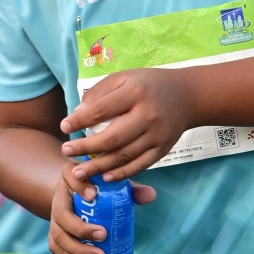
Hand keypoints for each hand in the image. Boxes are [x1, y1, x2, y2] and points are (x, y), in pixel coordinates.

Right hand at [48, 165, 155, 253]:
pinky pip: (55, 247)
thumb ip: (131, 189)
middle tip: (103, 235)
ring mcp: (54, 217)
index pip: (70, 175)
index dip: (79, 186)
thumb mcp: (113, 184)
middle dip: (81, 228)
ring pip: (58, 234)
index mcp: (71, 176)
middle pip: (61, 213)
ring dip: (77, 248)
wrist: (77, 194)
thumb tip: (149, 196)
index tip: (94, 195)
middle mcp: (58, 196)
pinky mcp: (54, 233)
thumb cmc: (98, 187)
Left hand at [60, 69, 196, 180]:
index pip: (101, 110)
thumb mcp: (124, 77)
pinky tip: (105, 177)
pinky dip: (121, 174)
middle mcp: (147, 115)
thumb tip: (77, 114)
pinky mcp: (163, 149)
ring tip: (78, 172)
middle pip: (111, 138)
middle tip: (66, 151)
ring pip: (123, 156)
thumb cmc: (149, 85)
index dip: (80, 121)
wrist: (188, 96)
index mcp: (135, 93)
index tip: (64, 127)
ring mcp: (157, 135)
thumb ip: (100, 92)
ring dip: (99, 167)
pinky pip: (139, 166)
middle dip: (85, 147)